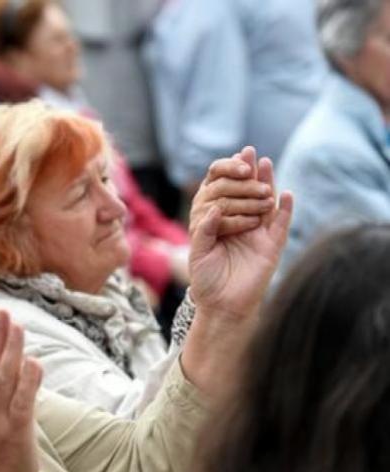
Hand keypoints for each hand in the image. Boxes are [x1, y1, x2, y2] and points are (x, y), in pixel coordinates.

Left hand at [189, 152, 293, 319]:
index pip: (225, 195)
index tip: (228, 161)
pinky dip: (284, 210)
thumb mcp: (198, 252)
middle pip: (247, 194)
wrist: (222, 306)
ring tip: (265, 162)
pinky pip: (280, 226)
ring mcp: (258, 235)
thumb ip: (204, 230)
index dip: (227, 178)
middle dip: (248, 173)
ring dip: (266, 183)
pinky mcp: (271, 248)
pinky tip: (286, 194)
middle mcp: (241, 225)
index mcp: (221, 225)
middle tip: (248, 152)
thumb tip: (213, 207)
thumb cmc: (207, 280)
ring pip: (265, 204)